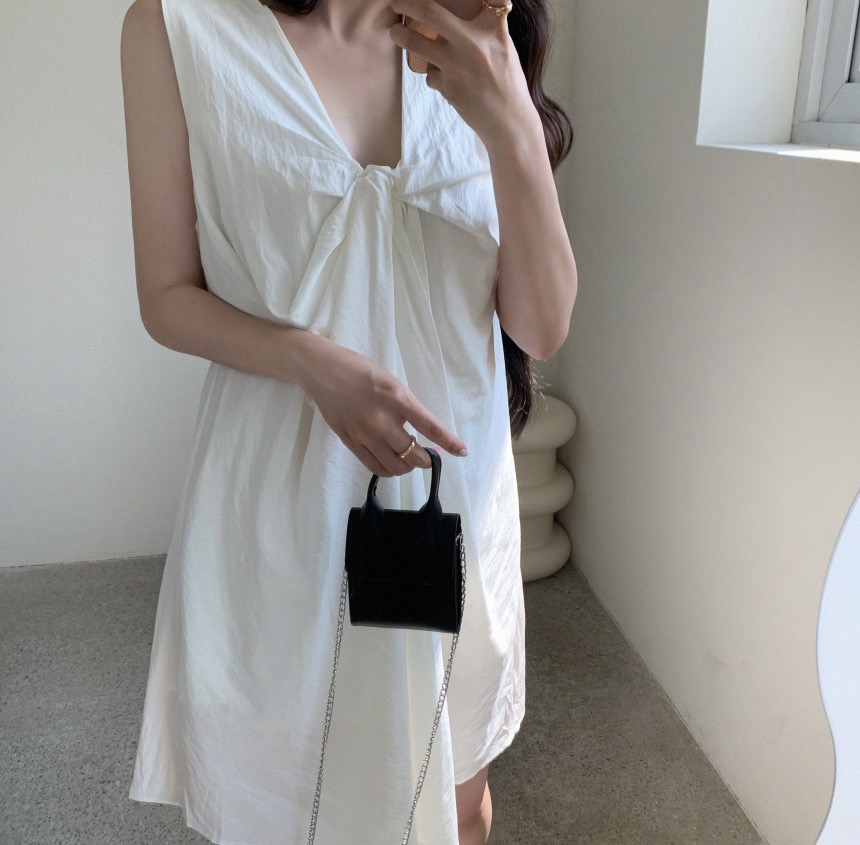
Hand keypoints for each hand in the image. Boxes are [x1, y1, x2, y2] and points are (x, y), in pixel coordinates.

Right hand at [300, 337, 467, 476]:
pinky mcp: (350, 443)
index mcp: (397, 397)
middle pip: (413, 454)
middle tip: (428, 454)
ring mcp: (364, 434)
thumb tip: (418, 433)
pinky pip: (375, 467)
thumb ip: (405, 407)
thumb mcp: (391, 382)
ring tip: (409, 458)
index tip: (461, 451)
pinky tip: (393, 463)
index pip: (429, 426)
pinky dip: (390, 470)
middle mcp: (381, 419)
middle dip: (426, 459)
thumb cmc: (360, 371)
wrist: (322, 371)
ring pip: (395, 466)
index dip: (448, 442)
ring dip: (408, 466)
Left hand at [389, 0, 538, 150]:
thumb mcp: (504, 46)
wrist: (509, 121)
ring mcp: (458, 66)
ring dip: (400, 35)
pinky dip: (432, 75)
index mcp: (492, 28)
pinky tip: (443, 80)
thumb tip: (465, 10)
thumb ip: (487, 25)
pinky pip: (429, 75)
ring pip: (415, 42)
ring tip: (397, 33)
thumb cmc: (506, 82)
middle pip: (429, 11)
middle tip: (397, 2)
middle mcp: (473, 43)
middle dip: (406, 3)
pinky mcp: (448, 87)